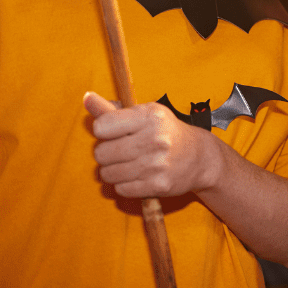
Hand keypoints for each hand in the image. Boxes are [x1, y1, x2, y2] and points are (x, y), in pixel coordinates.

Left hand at [83, 91, 219, 198]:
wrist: (200, 157)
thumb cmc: (167, 132)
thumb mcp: (145, 114)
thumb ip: (112, 110)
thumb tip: (87, 97)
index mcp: (150, 116)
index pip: (102, 126)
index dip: (103, 131)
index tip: (115, 132)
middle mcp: (155, 139)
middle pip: (101, 153)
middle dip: (106, 153)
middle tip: (121, 151)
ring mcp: (156, 164)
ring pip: (108, 173)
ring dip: (112, 171)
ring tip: (127, 164)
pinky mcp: (157, 185)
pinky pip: (120, 189)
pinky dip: (124, 184)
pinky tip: (137, 176)